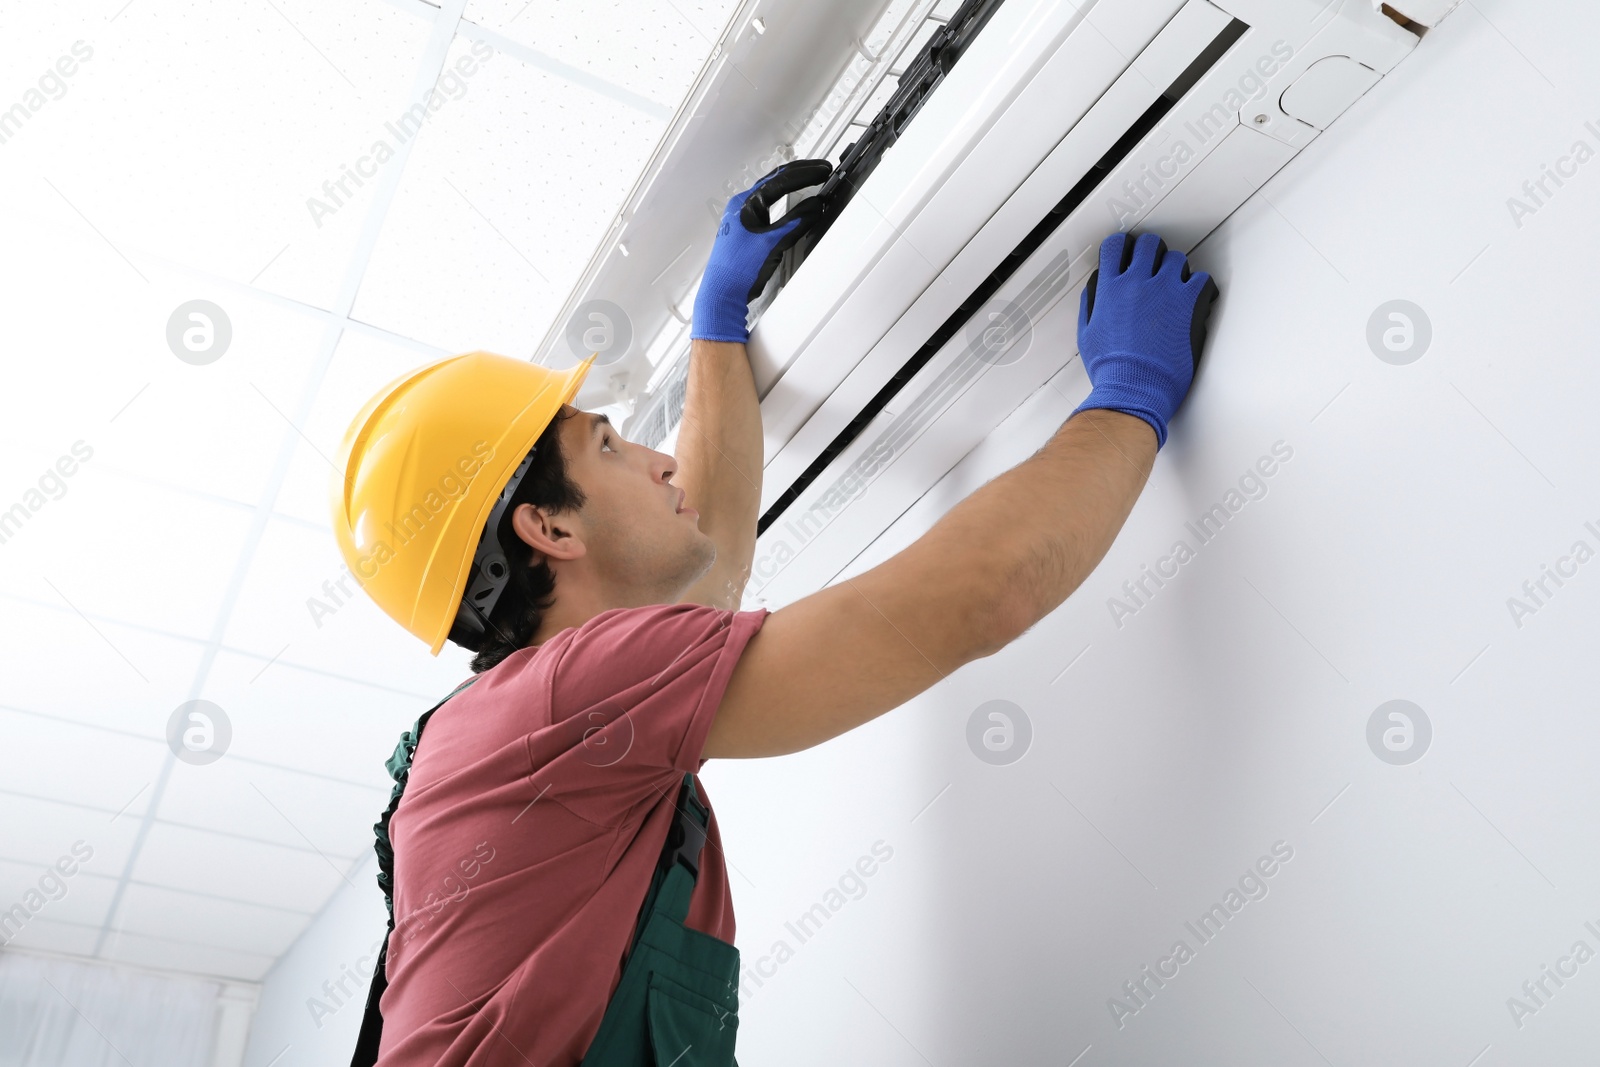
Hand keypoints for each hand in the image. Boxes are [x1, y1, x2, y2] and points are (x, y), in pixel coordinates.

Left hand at [691, 159, 832, 343]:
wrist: (722, 293)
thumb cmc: (737, 270)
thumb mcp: (772, 242)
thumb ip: (795, 222)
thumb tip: (813, 207)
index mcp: (744, 204)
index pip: (779, 181)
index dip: (804, 174)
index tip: (822, 170)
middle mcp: (741, 208)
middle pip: (774, 182)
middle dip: (799, 174)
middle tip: (820, 170)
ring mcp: (743, 219)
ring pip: (771, 194)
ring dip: (792, 185)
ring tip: (810, 179)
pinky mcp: (747, 232)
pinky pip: (769, 209)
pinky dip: (785, 202)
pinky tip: (792, 203)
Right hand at [1072, 232, 1218, 448]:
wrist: (1135, 389)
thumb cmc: (1112, 369)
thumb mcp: (1087, 333)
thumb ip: (1092, 304)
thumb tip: (1098, 289)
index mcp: (1109, 289)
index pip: (1116, 246)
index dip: (1125, 247)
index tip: (1130, 254)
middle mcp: (1137, 283)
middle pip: (1150, 244)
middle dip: (1153, 255)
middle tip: (1156, 269)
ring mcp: (1165, 290)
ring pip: (1177, 259)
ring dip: (1177, 272)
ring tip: (1176, 291)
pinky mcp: (1189, 302)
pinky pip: (1202, 279)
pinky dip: (1201, 288)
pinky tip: (1197, 300)